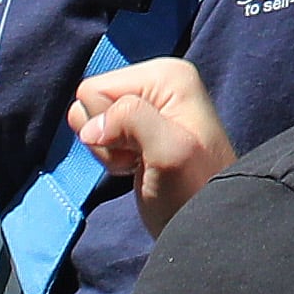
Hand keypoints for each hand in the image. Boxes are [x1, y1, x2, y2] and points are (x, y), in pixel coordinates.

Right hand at [70, 57, 234, 230]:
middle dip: (107, 139)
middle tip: (140, 156)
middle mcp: (157, 82)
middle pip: (89, 105)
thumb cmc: (192, 187)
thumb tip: (90, 126)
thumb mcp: (169, 152)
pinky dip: (113, 159)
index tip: (139, 145)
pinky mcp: (139, 131)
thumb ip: (133, 122)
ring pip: (92, 125)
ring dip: (110, 152)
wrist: (204, 219)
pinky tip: (138, 166)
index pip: (93, 88)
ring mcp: (148, 106)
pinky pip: (101, 140)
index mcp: (166, 74)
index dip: (105, 124)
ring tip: (142, 162)